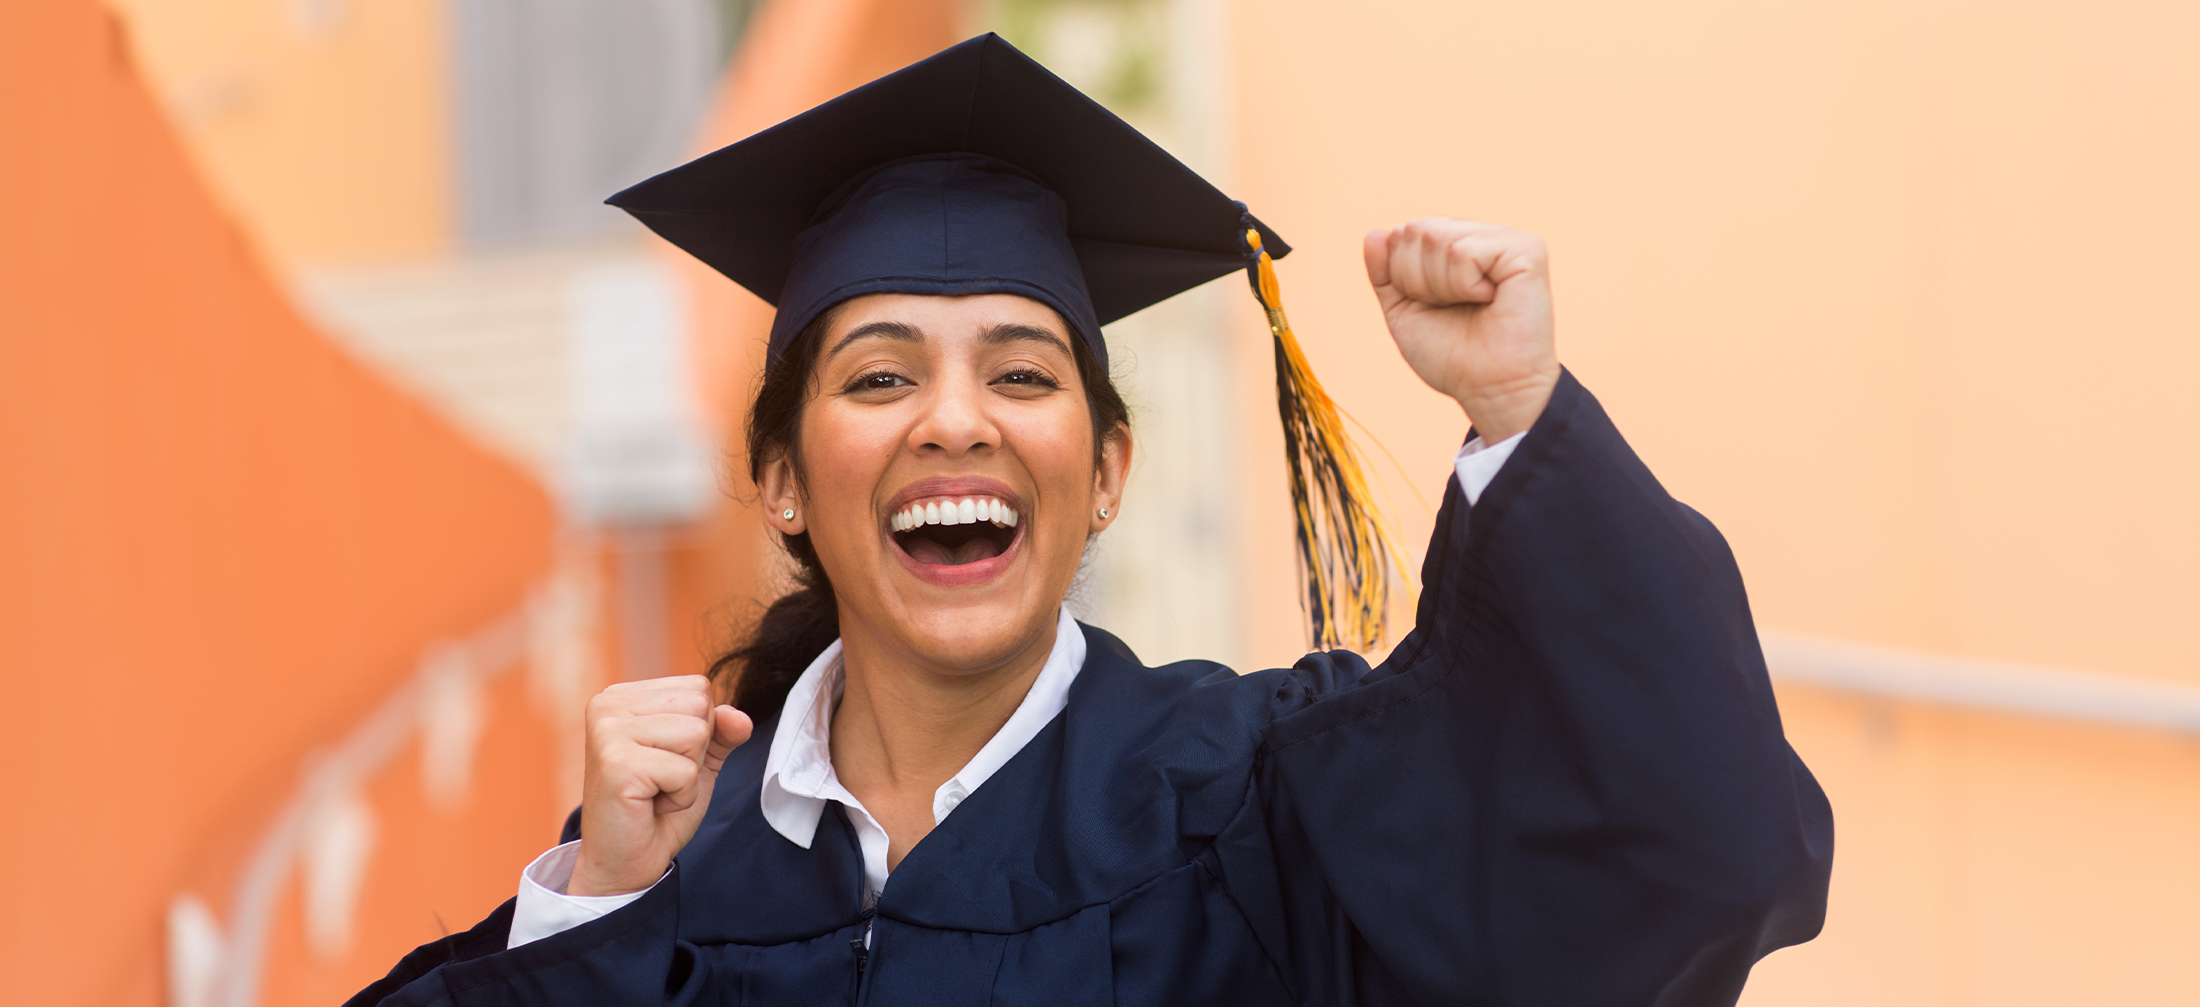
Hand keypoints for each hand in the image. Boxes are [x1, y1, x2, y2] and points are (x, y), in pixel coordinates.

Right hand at [569, 676, 752, 895]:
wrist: (625, 861)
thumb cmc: (657, 808)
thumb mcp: (697, 761)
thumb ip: (721, 732)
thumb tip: (740, 717)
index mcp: (623, 696)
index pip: (698, 688)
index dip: (698, 733)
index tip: (664, 761)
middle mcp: (608, 705)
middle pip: (700, 706)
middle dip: (694, 752)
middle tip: (660, 780)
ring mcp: (608, 732)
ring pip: (696, 733)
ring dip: (688, 774)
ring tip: (655, 791)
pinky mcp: (616, 764)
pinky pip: (686, 770)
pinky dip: (681, 796)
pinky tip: (651, 805)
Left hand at [1363, 219, 1560, 441]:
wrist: (1489, 389)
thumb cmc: (1452, 355)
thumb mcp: (1403, 310)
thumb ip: (1384, 272)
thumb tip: (1374, 232)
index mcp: (1455, 243)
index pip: (1403, 233)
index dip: (1403, 276)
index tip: (1433, 306)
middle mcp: (1480, 234)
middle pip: (1417, 229)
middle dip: (1418, 280)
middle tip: (1452, 307)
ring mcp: (1505, 238)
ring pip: (1437, 238)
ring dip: (1442, 286)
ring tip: (1473, 305)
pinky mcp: (1526, 249)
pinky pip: (1464, 252)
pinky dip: (1464, 286)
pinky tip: (1489, 299)